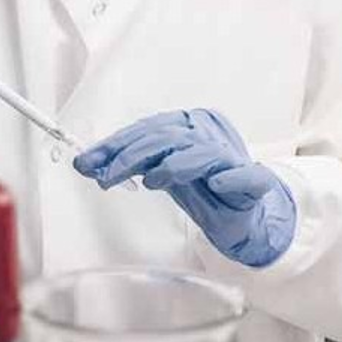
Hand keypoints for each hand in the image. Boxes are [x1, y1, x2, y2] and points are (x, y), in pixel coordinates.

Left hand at [73, 108, 296, 267]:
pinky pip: (245, 175)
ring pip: (201, 151)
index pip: (146, 129)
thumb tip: (90, 162)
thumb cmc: (202, 190)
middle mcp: (208, 134)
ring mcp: (232, 156)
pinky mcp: (254, 181)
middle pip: (166, 137)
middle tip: (105, 177)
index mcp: (187, 125)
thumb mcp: (160, 174)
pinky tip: (218, 184)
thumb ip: (132, 164)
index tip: (87, 161)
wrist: (243, 216)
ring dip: (172, 166)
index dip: (115, 144)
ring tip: (150, 182)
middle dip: (130, 156)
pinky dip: (231, 178)